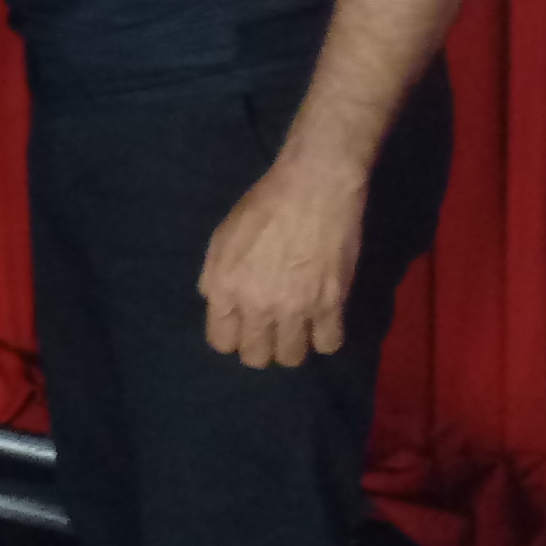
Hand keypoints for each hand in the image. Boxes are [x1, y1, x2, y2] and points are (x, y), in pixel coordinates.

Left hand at [197, 155, 367, 368]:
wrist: (313, 186)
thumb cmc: (264, 204)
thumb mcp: (222, 236)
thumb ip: (214, 276)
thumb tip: (215, 303)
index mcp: (225, 288)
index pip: (221, 342)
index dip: (233, 338)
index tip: (244, 329)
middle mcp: (257, 306)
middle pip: (256, 357)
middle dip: (262, 347)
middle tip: (272, 330)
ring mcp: (295, 309)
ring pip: (292, 358)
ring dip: (294, 345)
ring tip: (299, 327)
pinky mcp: (330, 304)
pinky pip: (329, 344)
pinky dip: (326, 337)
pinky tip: (324, 321)